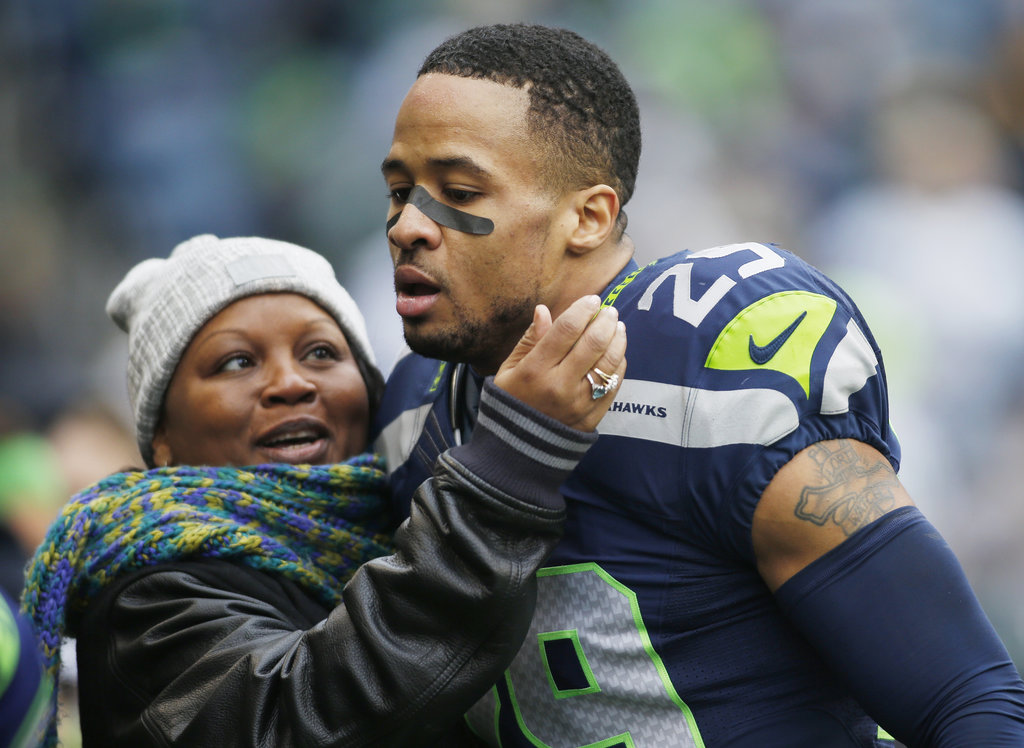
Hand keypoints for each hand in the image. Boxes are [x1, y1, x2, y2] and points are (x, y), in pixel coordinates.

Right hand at [494, 295, 626, 431]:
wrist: (518, 449)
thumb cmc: (511, 401)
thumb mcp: (509, 370)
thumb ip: (530, 340)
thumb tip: (544, 310)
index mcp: (535, 370)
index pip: (566, 330)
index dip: (583, 309)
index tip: (592, 300)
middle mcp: (559, 386)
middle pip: (593, 343)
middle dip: (605, 321)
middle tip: (608, 310)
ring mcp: (579, 403)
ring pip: (609, 363)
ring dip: (618, 340)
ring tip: (617, 326)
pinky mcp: (592, 416)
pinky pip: (613, 384)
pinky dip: (619, 364)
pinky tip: (617, 353)